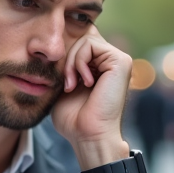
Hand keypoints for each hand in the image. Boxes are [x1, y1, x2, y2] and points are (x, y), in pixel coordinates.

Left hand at [51, 26, 131, 160]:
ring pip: (84, 39)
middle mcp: (111, 61)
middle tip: (66, 84)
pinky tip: (84, 83)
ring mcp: (118, 60)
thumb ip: (64, 65)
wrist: (88, 135)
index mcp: (100, 66)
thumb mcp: (63, 86)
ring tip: (72, 85)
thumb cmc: (74, 119)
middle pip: (81, 37)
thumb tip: (53, 44)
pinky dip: (79, 62)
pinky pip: (90, 45)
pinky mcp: (120, 61)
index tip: (61, 78)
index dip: (66, 52)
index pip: (80, 41)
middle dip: (67, 59)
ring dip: (71, 62)